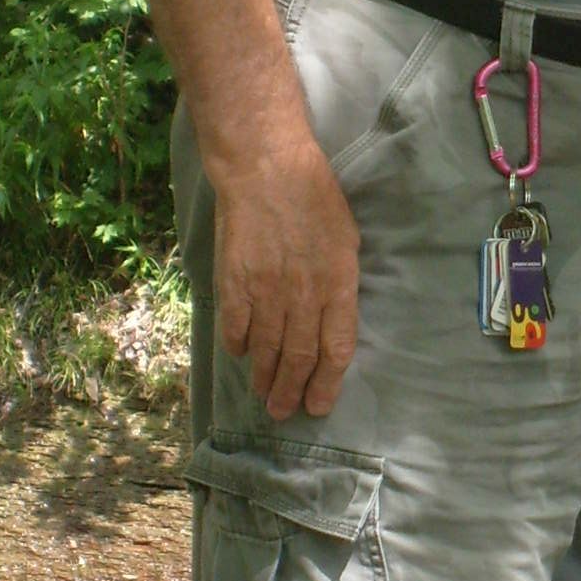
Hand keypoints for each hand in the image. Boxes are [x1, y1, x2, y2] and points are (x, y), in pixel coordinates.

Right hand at [212, 140, 361, 421]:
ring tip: (264, 395)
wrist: (266, 168)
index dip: (327, 383)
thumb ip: (340, 284)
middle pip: (299, 357)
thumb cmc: (314, 198)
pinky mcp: (234, 282)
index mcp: (338, 283)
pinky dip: (238, 347)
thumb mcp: (346, 240)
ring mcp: (266, 291)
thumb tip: (332, 322)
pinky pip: (236, 328)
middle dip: (292, 391)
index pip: (336, 348)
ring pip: (266, 350)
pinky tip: (241, 355)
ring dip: (265, 377)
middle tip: (283, 412)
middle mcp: (303, 294)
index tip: (318, 406)